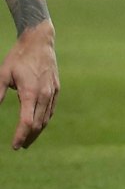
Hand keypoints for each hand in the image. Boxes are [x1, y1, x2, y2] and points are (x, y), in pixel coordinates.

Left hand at [3, 22, 57, 149]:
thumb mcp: (3, 74)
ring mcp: (52, 92)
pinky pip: (51, 110)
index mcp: (30, 92)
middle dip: (29, 137)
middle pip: (39, 124)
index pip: (27, 121)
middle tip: (19, 146)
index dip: (20, 135)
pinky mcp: (56, 89)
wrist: (40, 42)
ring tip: (28, 140)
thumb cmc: (18, 57)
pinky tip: (39, 125)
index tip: (14, 146)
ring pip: (46, 118)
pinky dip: (44, 120)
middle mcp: (44, 95)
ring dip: (37, 131)